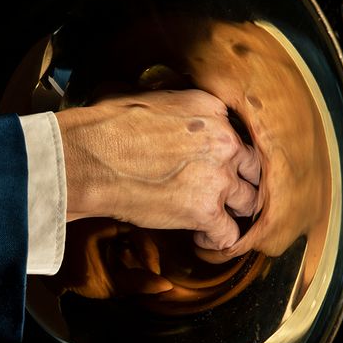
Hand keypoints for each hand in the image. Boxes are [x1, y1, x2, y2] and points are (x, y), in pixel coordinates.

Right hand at [55, 89, 260, 251]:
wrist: (90, 158)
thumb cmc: (106, 128)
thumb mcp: (153, 100)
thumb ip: (180, 112)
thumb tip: (175, 122)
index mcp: (211, 110)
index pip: (236, 135)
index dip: (226, 156)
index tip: (214, 167)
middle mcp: (223, 141)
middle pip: (252, 168)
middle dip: (241, 183)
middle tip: (226, 196)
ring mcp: (218, 177)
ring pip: (247, 201)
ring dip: (233, 213)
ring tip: (215, 220)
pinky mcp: (205, 211)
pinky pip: (230, 234)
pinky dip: (218, 242)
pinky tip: (202, 240)